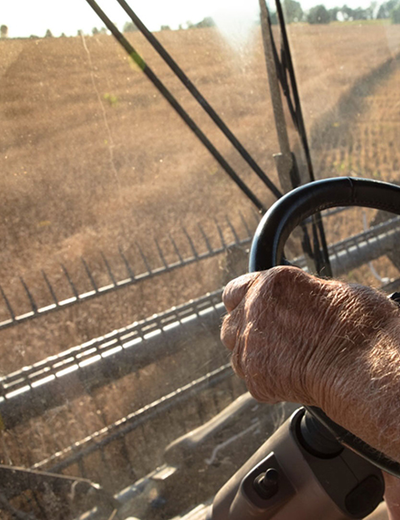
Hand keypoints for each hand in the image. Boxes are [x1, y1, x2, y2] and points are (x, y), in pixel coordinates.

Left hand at [221, 266, 397, 424]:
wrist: (366, 360)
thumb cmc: (359, 324)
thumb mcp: (326, 291)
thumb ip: (294, 297)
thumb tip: (294, 304)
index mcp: (271, 284)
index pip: (234, 292)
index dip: (243, 304)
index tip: (252, 314)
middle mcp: (253, 310)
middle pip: (230, 325)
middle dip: (246, 334)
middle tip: (272, 342)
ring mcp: (250, 345)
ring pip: (236, 355)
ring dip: (254, 359)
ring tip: (286, 362)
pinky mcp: (255, 377)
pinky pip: (253, 380)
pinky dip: (268, 382)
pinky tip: (293, 379)